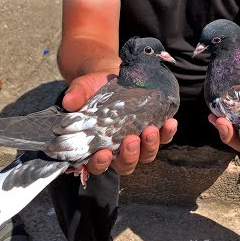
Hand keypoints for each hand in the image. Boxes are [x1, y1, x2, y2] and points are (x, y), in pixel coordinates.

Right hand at [62, 72, 177, 175]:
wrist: (111, 75)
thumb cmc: (94, 88)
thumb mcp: (82, 88)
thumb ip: (75, 95)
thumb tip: (69, 102)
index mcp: (97, 146)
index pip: (97, 164)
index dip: (100, 164)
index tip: (103, 153)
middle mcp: (118, 149)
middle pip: (126, 165)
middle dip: (130, 156)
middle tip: (131, 140)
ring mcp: (137, 142)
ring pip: (146, 155)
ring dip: (150, 146)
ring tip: (151, 129)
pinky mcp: (153, 130)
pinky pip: (163, 138)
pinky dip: (167, 133)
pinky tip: (170, 122)